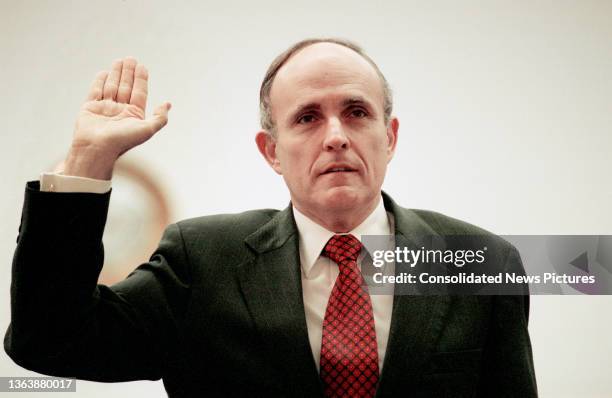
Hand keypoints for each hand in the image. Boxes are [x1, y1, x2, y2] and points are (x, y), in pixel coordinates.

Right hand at [63, 57, 170, 178]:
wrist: (97, 148)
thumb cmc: (123, 140)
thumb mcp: (148, 129)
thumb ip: (160, 117)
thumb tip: (168, 104)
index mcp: (134, 116)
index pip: (139, 93)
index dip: (141, 79)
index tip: (142, 66)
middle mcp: (120, 111)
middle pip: (126, 87)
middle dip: (128, 73)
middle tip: (131, 58)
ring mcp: (105, 109)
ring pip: (112, 87)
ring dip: (116, 74)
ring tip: (120, 60)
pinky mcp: (90, 108)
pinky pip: (96, 91)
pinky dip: (100, 81)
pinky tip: (105, 72)